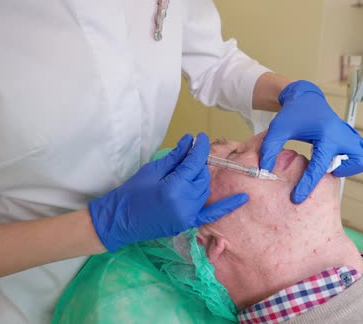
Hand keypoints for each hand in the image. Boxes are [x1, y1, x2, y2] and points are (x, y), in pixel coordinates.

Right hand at [89, 133, 248, 251]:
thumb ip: (175, 156)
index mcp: (174, 188)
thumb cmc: (131, 193)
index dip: (200, 148)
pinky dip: (227, 206)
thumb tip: (190, 141)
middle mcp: (186, 203)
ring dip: (201, 178)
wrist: (119, 220)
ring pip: (205, 190)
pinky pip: (211, 214)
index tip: (202, 137)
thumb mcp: (152, 170)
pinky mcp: (187, 224)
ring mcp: (188, 216)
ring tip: (190, 169)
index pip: (194, 163)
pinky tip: (243, 198)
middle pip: (201, 176)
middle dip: (197, 164)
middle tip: (188, 155)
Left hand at [260, 80, 362, 203]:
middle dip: (341, 171)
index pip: (320, 167)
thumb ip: (270, 148)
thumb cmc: (293, 113)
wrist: (306, 98)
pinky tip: (341, 158)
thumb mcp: (278, 129)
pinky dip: (357, 159)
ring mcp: (350, 136)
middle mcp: (342, 136)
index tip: (297, 198)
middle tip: (326, 167)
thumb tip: (266, 170)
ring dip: (351, 167)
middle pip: (357, 163)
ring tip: (333, 163)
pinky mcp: (352, 138)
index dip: (307, 185)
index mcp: (326, 135)